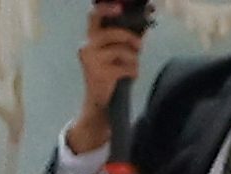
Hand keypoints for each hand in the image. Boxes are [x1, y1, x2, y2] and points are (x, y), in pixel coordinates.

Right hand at [66, 1, 143, 155]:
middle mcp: (87, 47)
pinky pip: (124, 67)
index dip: (106, 9)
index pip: (94, 17)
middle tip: (140, 46)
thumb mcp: (114, 57)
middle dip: (129, 37)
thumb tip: (144, 29)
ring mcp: (92, 61)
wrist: (98, 107)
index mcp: (89, 40)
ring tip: (134, 66)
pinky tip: (132, 76)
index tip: (119, 8)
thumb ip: (124, 42)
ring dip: (133, 59)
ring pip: (120, 50)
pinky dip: (132, 71)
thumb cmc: (108, 79)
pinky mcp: (101, 75)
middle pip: (112, 32)